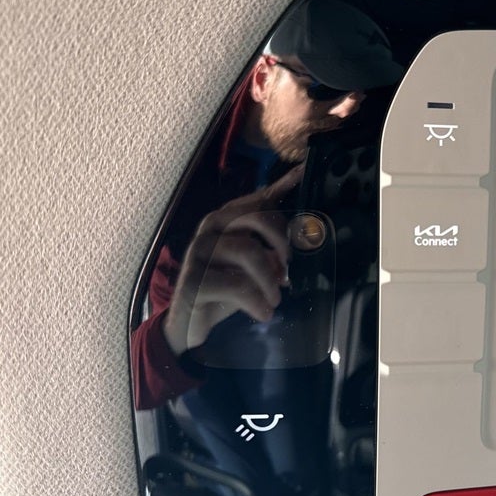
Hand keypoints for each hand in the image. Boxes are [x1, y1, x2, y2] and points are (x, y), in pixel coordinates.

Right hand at [162, 165, 303, 355]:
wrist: (190, 324)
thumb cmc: (225, 289)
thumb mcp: (252, 267)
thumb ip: (272, 250)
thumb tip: (299, 240)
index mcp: (225, 220)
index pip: (258, 199)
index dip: (282, 186)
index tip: (304, 171)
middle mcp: (210, 229)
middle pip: (257, 218)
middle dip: (281, 242)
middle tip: (288, 268)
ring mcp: (199, 253)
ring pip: (249, 251)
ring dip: (270, 280)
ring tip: (275, 300)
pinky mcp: (193, 281)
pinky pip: (237, 285)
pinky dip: (257, 302)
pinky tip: (263, 314)